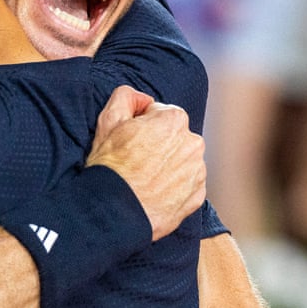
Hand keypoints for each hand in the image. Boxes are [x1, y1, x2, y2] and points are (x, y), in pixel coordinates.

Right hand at [87, 86, 205, 239]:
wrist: (115, 210)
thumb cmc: (111, 166)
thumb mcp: (108, 120)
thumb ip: (126, 96)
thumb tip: (141, 98)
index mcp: (175, 120)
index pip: (162, 114)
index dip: (144, 126)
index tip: (132, 141)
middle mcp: (193, 143)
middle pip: (176, 137)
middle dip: (160, 145)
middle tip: (137, 160)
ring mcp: (197, 171)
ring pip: (183, 161)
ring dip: (169, 166)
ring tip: (145, 178)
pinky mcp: (197, 196)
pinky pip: (188, 185)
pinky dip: (175, 187)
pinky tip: (154, 192)